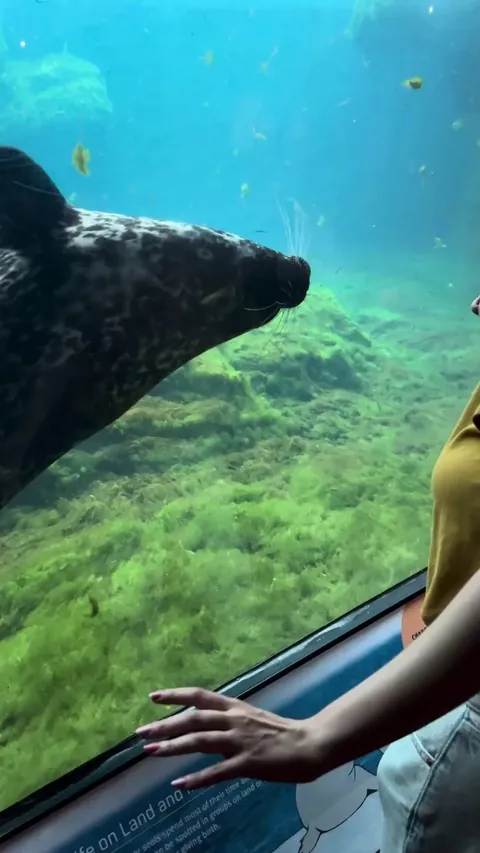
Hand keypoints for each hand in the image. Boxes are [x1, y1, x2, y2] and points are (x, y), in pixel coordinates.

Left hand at [135, 687, 320, 789]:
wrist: (311, 744)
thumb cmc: (282, 733)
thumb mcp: (252, 718)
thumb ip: (229, 722)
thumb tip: (205, 727)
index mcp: (236, 707)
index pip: (200, 696)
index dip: (176, 695)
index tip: (153, 697)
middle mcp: (235, 720)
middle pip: (193, 718)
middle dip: (165, 725)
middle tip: (141, 732)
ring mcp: (241, 741)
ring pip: (200, 740)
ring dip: (173, 747)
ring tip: (151, 752)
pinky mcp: (249, 763)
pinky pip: (218, 772)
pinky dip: (197, 779)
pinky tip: (179, 785)